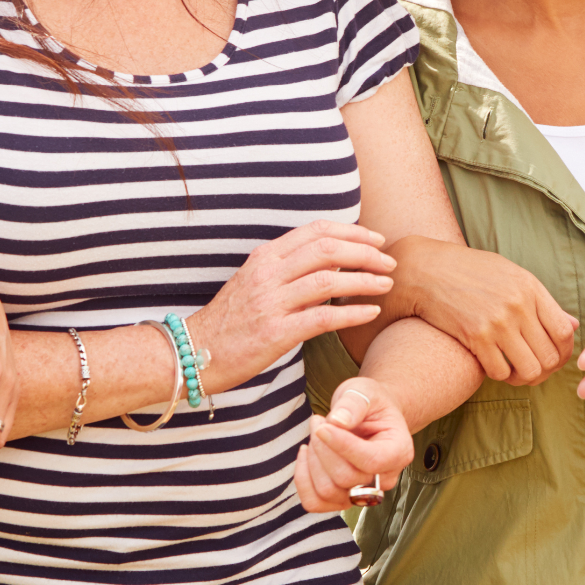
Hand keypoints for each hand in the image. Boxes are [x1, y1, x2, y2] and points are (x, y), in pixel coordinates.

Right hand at [192, 222, 397, 393]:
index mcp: (264, 257)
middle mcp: (267, 274)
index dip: (352, 231)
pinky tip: (371, 312)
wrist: (196, 352)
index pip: (315, 231)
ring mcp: (270, 303)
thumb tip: (333, 260)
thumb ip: (290, 269)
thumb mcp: (256, 283)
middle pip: (327, 249)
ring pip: (328, 280)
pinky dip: (351, 313)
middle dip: (365, 252)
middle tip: (388, 262)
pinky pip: (322, 318)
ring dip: (364, 280)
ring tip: (386, 284)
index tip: (376, 239)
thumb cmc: (231, 321)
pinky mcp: (274, 333)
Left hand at [296, 380, 414, 511]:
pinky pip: (315, 502)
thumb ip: (353, 404)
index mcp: (399, 451)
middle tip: (319, 422)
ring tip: (316, 434)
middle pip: (346, 478)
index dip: (342, 446)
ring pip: (328, 491)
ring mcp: (364, 492)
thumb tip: (338, 421)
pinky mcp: (343, 498)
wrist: (370, 416)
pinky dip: (303, 479)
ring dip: (312, 461)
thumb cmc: (370, 404)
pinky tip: (306, 455)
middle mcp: (385, 478)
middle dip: (323, 448)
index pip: (371, 461)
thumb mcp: (364, 392)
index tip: (322, 426)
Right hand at [383, 236, 577, 385]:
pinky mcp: (475, 337)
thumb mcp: (511, 276)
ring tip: (514, 372)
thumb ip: (542, 302)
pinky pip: (500, 372)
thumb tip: (574, 325)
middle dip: (545, 371)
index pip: (564, 333)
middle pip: (550, 356)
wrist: (425, 270)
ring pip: (529, 370)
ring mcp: (497, 322)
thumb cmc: (469, 272)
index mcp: (531, 288)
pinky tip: (492, 365)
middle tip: (533, 371)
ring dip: (523, 378)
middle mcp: (518, 306)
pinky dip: (499, 375)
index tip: (554, 359)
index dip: (564, 354)